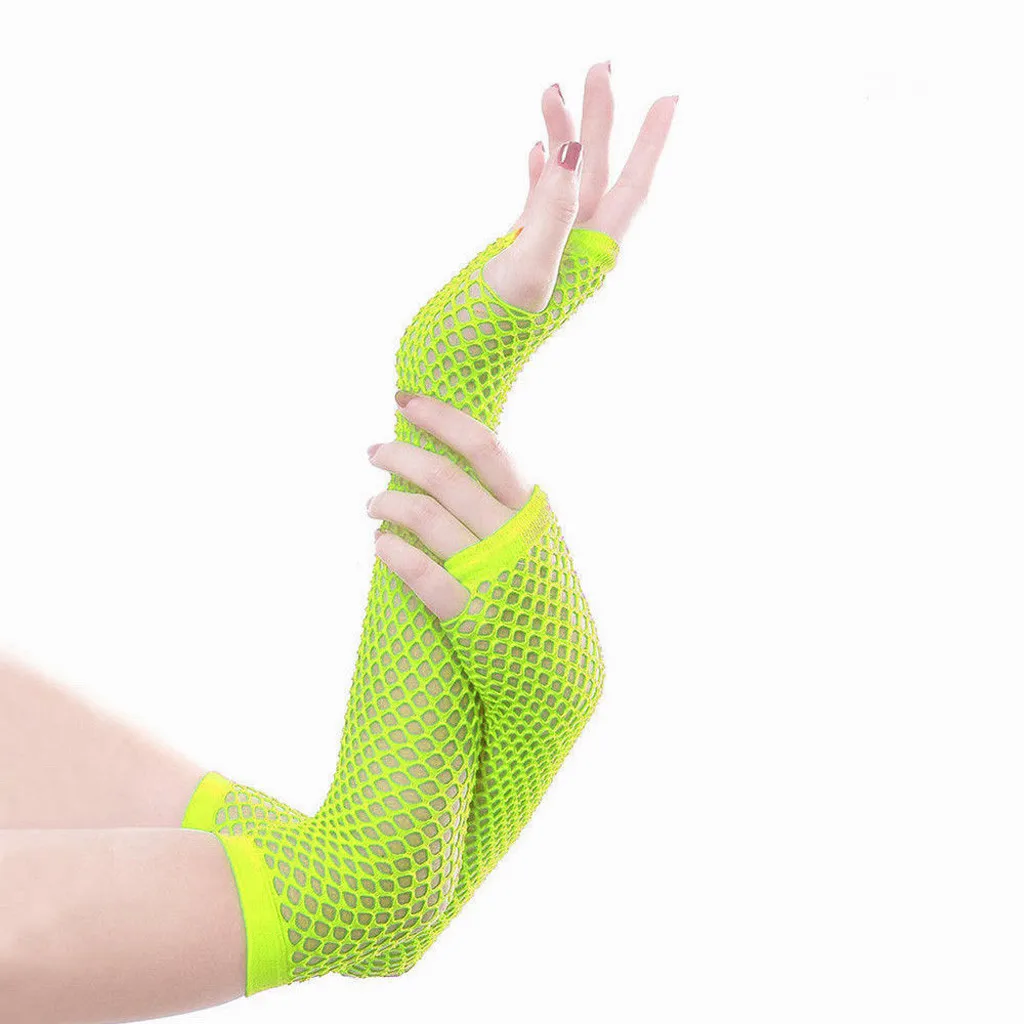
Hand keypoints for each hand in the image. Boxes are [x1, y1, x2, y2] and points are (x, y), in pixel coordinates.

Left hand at [366, 392, 532, 619]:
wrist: (559, 670)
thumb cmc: (535, 594)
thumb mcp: (535, 539)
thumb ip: (504, 504)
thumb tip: (454, 459)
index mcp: (529, 509)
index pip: (483, 445)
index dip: (440, 417)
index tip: (404, 401)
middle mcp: (510, 533)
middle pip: (443, 475)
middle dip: (398, 455)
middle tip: (374, 452)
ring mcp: (490, 571)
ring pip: (423, 515)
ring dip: (387, 502)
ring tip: (372, 504)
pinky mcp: (468, 612)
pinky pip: (420, 573)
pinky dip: (392, 553)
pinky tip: (378, 544)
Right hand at [484, 61, 677, 311]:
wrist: (456, 365)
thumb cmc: (493, 329)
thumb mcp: (530, 268)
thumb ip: (553, 211)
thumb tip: (574, 153)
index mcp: (590, 253)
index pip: (630, 188)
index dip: (650, 143)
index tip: (668, 99)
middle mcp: (577, 248)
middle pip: (599, 172)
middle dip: (601, 120)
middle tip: (600, 68)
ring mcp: (550, 248)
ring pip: (565, 180)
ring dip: (563, 138)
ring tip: (553, 93)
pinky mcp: (522, 252)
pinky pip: (538, 201)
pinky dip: (538, 172)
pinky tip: (535, 150)